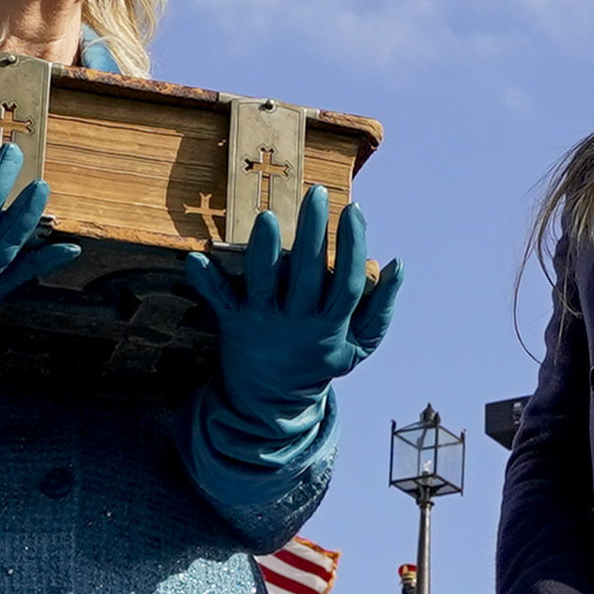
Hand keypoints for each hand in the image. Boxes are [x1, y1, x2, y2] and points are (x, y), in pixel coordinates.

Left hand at [180, 188, 398, 417]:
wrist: (273, 400)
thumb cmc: (321, 360)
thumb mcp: (360, 345)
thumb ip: (381, 307)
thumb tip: (396, 264)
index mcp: (331, 325)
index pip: (346, 282)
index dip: (353, 246)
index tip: (355, 210)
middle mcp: (298, 321)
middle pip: (308, 273)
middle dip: (313, 230)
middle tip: (317, 193)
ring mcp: (265, 321)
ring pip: (265, 282)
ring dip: (265, 250)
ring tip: (269, 217)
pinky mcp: (235, 322)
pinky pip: (220, 300)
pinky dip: (207, 282)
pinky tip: (198, 259)